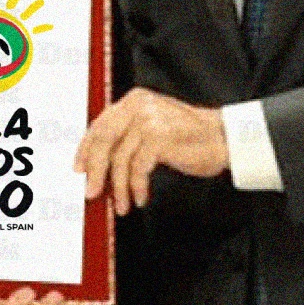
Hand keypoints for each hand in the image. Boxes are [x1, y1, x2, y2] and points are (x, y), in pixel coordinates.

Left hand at [74, 87, 228, 212]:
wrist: (224, 139)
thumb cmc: (190, 137)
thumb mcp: (154, 128)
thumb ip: (128, 135)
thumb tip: (98, 162)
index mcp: (133, 101)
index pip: (99, 125)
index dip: (86, 149)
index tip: (79, 169)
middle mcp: (138, 106)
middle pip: (103, 140)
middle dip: (95, 171)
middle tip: (92, 192)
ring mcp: (149, 120)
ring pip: (119, 159)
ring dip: (118, 187)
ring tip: (122, 203)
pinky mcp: (160, 138)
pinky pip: (137, 169)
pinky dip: (136, 187)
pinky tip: (140, 197)